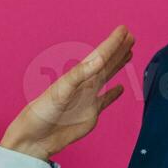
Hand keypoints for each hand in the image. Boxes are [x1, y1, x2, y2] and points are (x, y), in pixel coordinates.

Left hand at [1, 26, 134, 160]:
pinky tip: (121, 88)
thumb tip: (100, 59)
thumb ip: (80, 74)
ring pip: (107, 77)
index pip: (100, 55)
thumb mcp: (61, 90)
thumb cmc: (43, 111)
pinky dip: (114, 95)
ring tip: (129, 53)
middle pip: (105, 63)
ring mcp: (89, 99)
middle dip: (118, 50)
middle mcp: (85, 84)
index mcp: (78, 76)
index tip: (124, 30)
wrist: (36, 137)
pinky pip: (106, 101)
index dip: (112, 42)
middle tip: (131, 36)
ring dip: (117, 65)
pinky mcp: (90, 114)